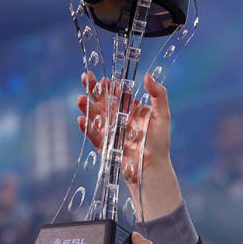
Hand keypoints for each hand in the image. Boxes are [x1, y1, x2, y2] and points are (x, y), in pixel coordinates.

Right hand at [76, 71, 182, 218]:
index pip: (117, 93)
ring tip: (80, 98)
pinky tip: (81, 119)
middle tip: (85, 77)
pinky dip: (86, 128)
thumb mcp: (162, 115)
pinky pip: (93, 135)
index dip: (109, 85)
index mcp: (130, 110)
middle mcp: (118, 119)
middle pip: (102, 101)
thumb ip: (158, 94)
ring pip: (95, 116)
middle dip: (93, 90)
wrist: (152, 167)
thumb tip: (147, 75)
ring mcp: (110, 132)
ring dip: (87, 107)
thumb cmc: (159, 143)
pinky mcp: (105, 146)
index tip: (104, 79)